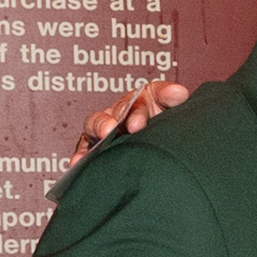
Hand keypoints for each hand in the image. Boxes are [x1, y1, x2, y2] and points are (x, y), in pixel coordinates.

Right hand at [72, 79, 194, 164]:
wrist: (163, 140)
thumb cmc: (161, 118)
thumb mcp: (166, 105)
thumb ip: (171, 97)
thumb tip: (179, 92)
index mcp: (135, 101)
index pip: (133, 103)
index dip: (134, 113)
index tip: (137, 124)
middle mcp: (116, 113)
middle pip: (107, 116)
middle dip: (107, 122)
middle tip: (111, 130)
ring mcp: (104, 130)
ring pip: (93, 129)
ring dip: (93, 136)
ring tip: (91, 144)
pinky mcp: (95, 148)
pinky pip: (85, 150)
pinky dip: (80, 156)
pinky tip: (76, 163)